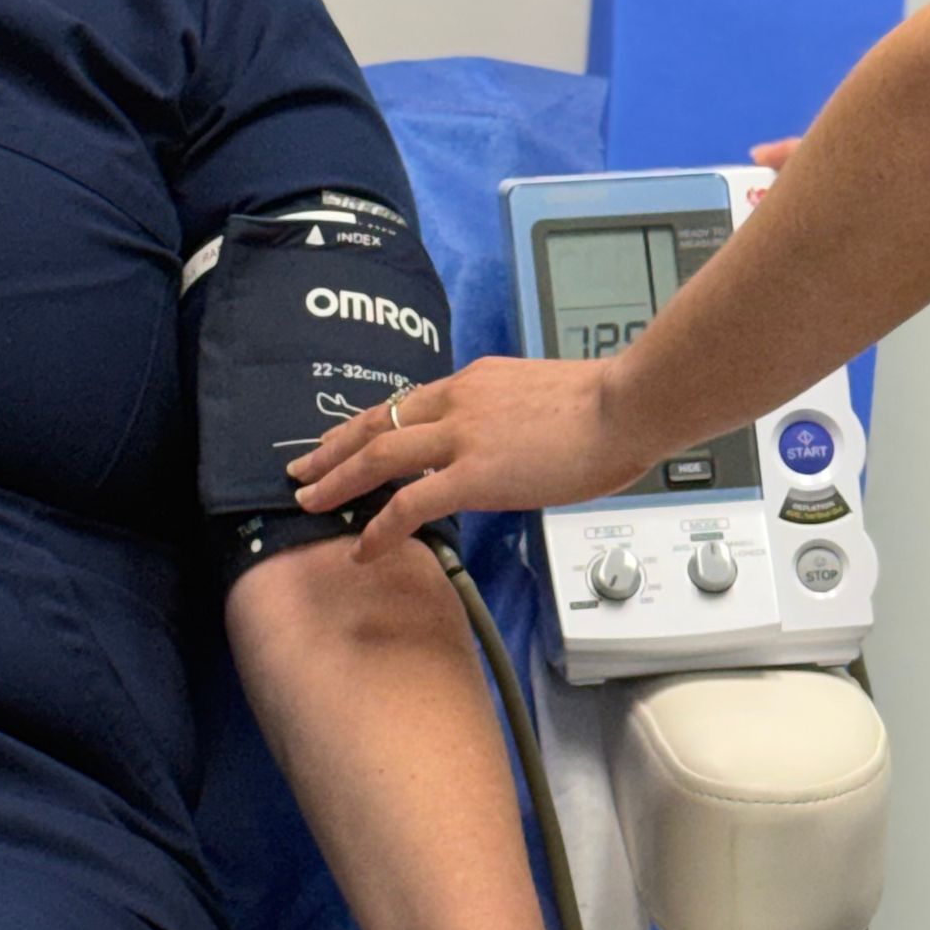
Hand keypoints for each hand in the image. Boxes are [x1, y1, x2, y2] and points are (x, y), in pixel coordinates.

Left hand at [286, 356, 642, 561]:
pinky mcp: (474, 474)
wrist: (626, 404)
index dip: (372, 426)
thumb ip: (517, 420)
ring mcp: (462, 437)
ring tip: (310, 504)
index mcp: (476, 382)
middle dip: (333, 449)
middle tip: (303, 470)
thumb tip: (515, 449)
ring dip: (338, 481)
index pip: (409, 404)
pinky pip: (410, 504)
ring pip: (379, 456)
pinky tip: (363, 548)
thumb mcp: (549, 399)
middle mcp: (458, 402)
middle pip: (377, 423)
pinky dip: (380, 527)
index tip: (349, 441)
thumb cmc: (609, 406)